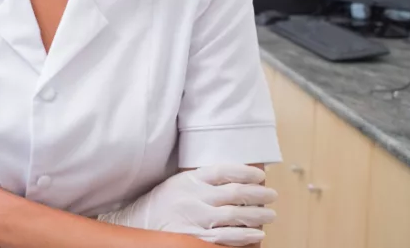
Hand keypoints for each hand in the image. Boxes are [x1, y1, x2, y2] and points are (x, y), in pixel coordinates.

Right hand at [97, 165, 276, 246]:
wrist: (138, 225)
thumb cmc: (161, 204)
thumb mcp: (178, 183)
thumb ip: (202, 180)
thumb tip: (234, 180)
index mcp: (189, 180)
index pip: (225, 171)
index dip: (247, 172)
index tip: (260, 176)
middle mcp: (194, 198)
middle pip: (236, 193)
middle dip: (259, 194)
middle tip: (272, 196)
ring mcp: (196, 219)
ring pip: (236, 216)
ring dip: (257, 215)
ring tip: (269, 215)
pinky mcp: (196, 238)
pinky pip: (227, 237)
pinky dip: (245, 236)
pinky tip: (256, 234)